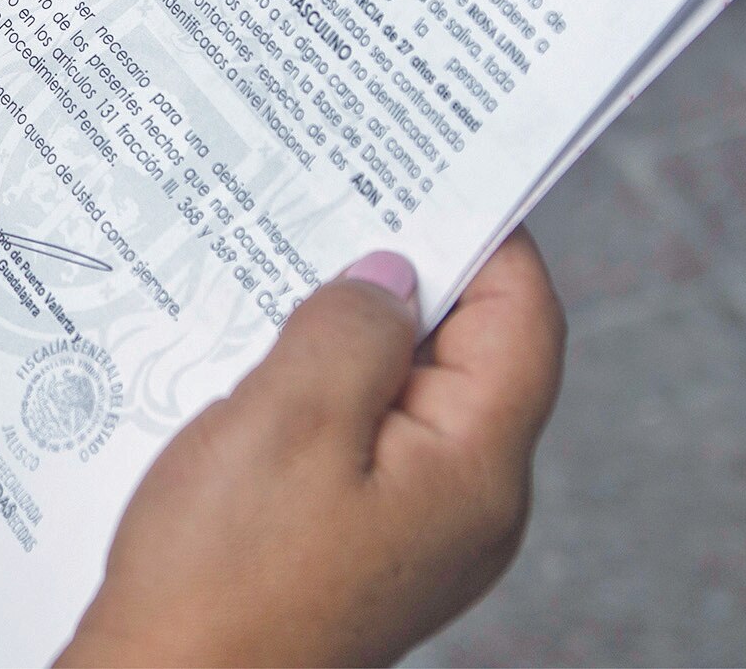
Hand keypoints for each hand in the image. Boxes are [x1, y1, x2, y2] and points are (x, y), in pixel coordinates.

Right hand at [59, 230, 565, 666]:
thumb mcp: (287, 420)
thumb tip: (390, 276)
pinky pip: (356, 440)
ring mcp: (412, 532)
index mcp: (476, 472)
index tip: (421, 168)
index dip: (481, 236)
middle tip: (325, 210)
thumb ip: (352, 330)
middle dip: (398, 281)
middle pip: (465, 354)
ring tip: (273, 288)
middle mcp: (466, 505)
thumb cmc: (224, 578)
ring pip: (400, 394)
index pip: (521, 320)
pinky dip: (315, 392)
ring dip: (343, 339)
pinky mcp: (354, 546)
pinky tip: (254, 371)